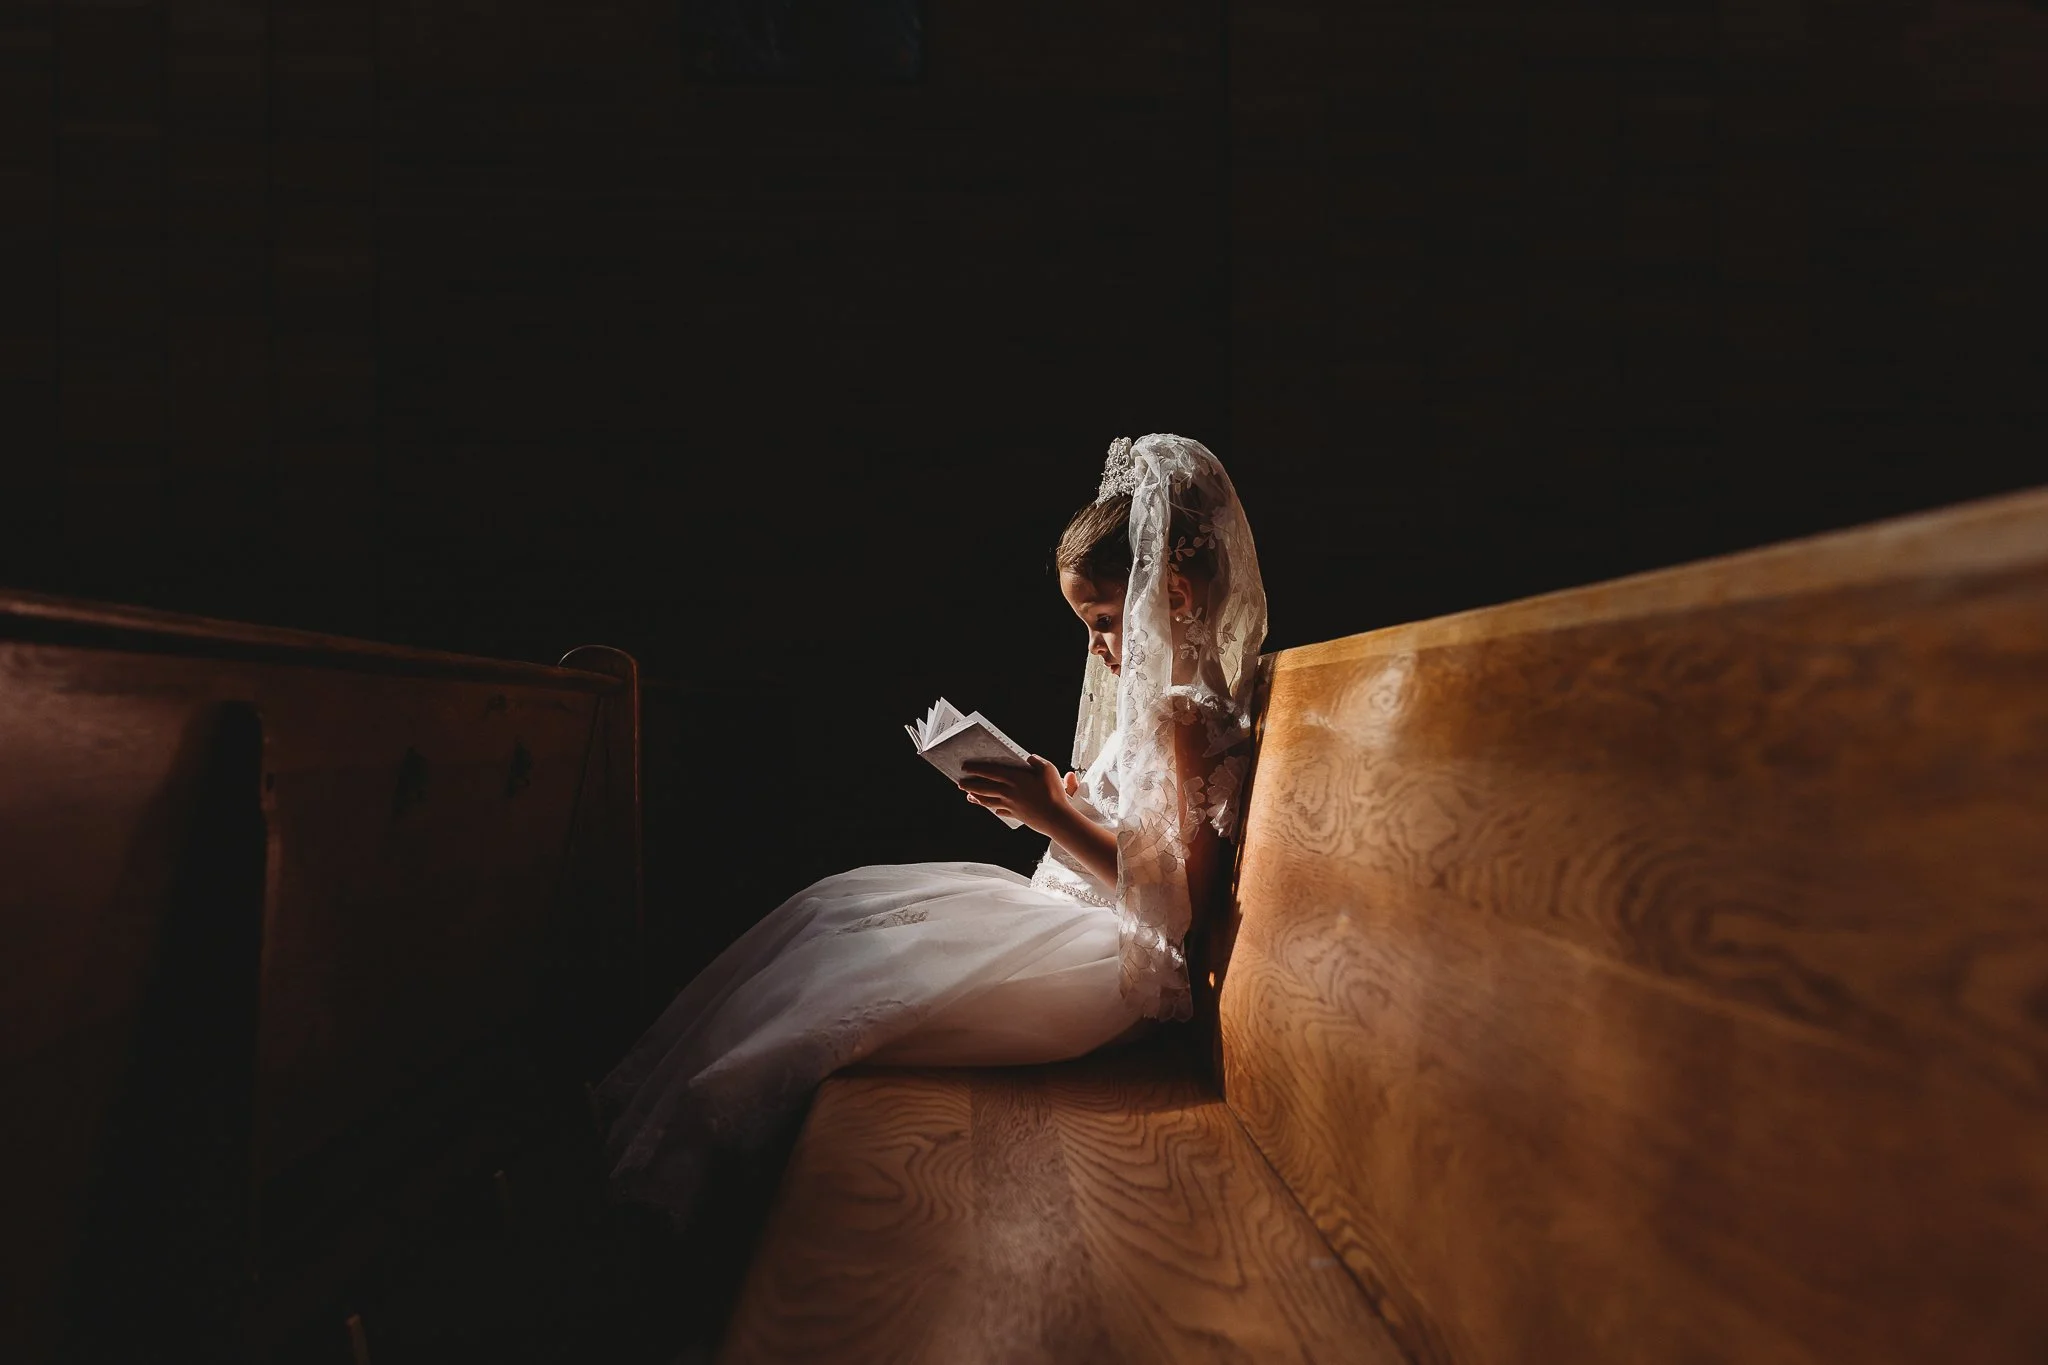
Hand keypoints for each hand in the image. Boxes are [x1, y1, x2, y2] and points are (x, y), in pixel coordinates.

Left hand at [957, 755, 1071, 833]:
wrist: (1055, 818)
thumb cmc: (1053, 793)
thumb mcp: (1048, 770)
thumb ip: (1036, 761)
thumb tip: (1029, 758)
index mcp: (1014, 778)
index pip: (990, 772)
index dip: (976, 769)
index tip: (965, 767)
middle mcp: (1008, 792)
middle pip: (984, 787)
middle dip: (970, 784)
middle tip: (960, 782)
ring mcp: (1010, 805)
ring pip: (988, 800)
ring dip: (976, 798)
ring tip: (969, 796)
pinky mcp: (1015, 815)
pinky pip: (1000, 811)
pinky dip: (994, 809)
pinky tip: (993, 809)